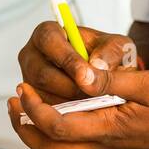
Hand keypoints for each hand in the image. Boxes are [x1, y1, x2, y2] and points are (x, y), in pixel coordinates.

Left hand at [7, 66, 148, 148]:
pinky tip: (68, 109)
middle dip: (26, 128)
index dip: (33, 109)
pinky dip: (64, 130)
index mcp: (112, 130)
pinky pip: (84, 145)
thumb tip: (80, 72)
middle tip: (13, 104)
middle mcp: (110, 145)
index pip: (58, 126)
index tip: (22, 88)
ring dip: (42, 131)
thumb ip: (112, 80)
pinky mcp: (126, 146)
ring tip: (30, 107)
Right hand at [17, 21, 142, 104]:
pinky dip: (68, 114)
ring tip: (95, 101)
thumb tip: (96, 65)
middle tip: (94, 95)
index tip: (85, 75)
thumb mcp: (119, 47)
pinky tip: (87, 110)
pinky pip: (46, 112)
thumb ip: (111, 52)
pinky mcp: (34, 102)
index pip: (49, 41)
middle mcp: (32, 56)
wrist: (108, 74)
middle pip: (42, 74)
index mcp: (47, 34)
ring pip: (44, 97)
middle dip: (70, 87)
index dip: (67, 59)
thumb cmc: (108, 55)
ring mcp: (30, 81)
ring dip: (71, 102)